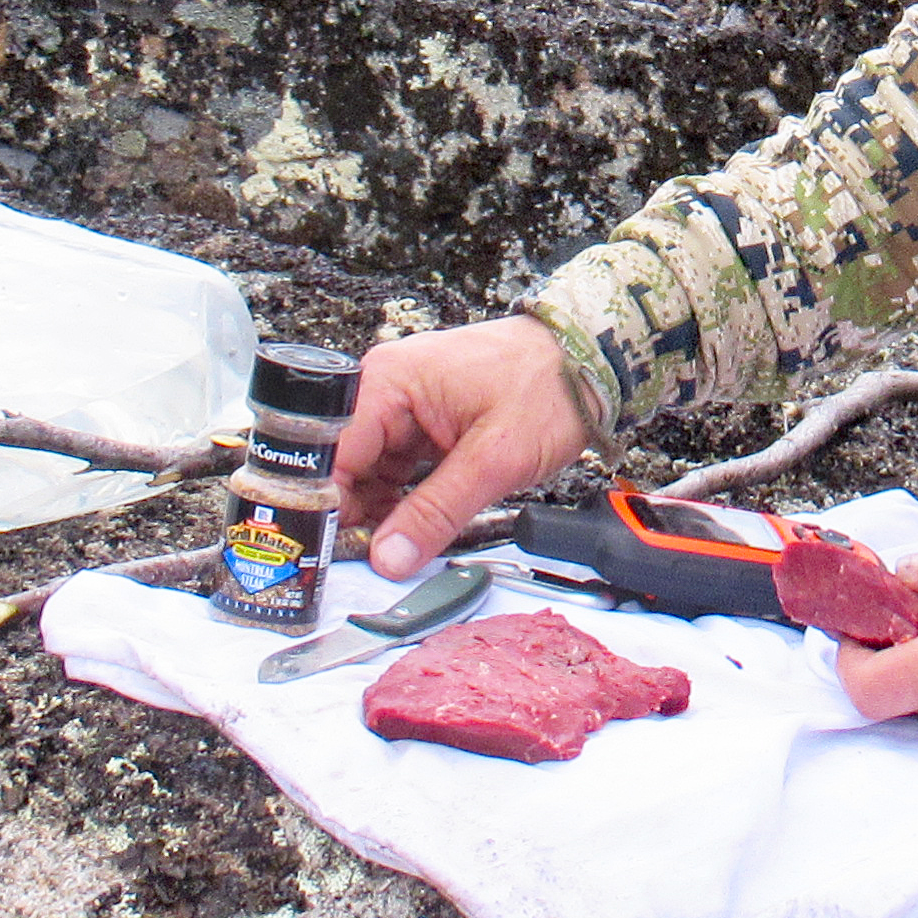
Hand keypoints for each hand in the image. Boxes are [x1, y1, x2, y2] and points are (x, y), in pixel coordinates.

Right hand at [341, 316, 597, 576]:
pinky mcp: (426, 424)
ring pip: (371, 473)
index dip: (327, 504)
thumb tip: (390, 556)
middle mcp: (386, 388)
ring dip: (383, 511)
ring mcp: (405, 407)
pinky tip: (416, 526)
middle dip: (355, 513)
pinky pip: (398, 470)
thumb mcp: (494, 459)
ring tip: (398, 546)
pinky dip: (405, 500)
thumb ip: (437, 511)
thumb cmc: (548, 385)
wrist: (590, 360)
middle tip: (370, 557)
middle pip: (345, 465)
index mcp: (389, 381)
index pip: (331, 452)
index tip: (332, 548)